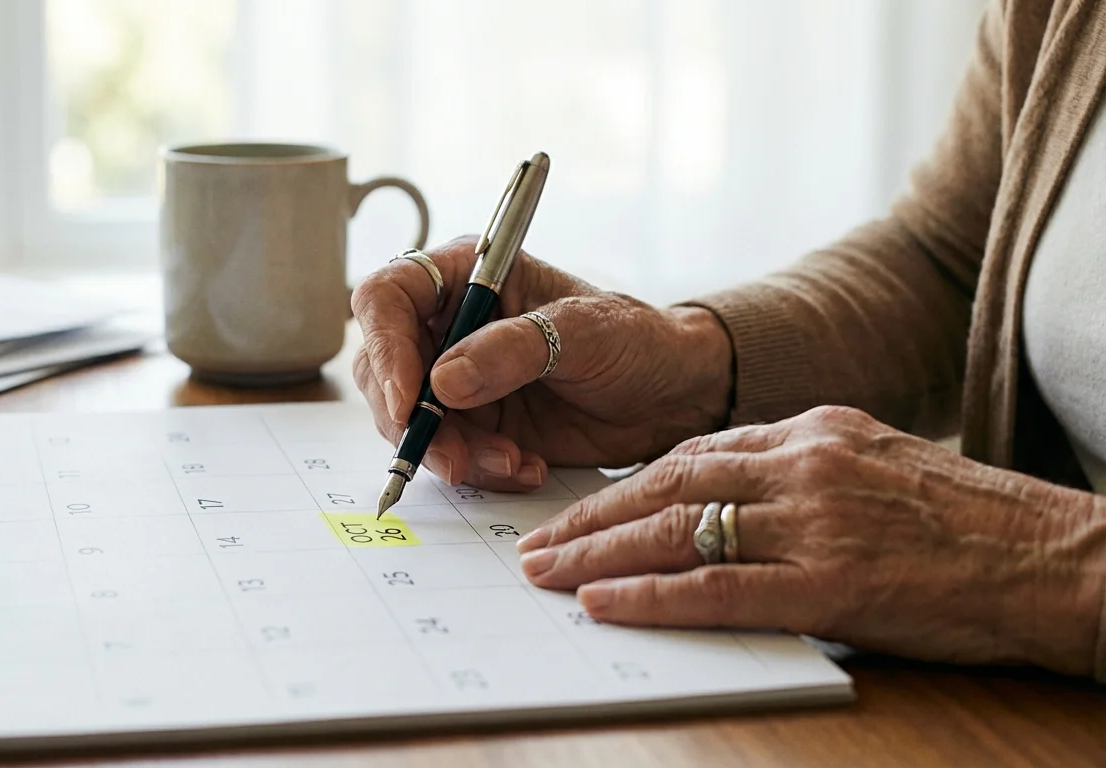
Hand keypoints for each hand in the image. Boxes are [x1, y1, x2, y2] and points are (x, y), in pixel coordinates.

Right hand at [351, 237, 733, 489]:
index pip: (387, 298)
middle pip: (383, 369)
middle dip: (413, 419)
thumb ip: (511, 351)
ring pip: (409, 421)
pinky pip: (447, 454)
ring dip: (450, 452)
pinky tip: (526, 467)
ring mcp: (457, 379)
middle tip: (453, 456)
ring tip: (511, 462)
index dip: (384, 347)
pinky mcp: (473, 426)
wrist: (671, 396)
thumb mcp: (580, 332)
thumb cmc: (634, 340)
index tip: (409, 399)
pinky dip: (478, 470)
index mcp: (465, 275)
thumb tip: (441, 383)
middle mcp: (449, 324)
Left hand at [516, 405, 1105, 676]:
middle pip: (667, 485)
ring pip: (679, 531)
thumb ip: (799, 471)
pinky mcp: (832, 584)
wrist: (1055, 558)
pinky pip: (721, 589)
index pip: (690, 453)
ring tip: (547, 574)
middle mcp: (803, 464)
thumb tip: (725, 497)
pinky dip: (654, 597)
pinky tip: (606, 605)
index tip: (577, 507)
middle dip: (590, 517)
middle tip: (534, 544)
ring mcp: (815, 522)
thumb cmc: (969, 520)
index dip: (623, 485)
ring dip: (600, 555)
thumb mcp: (876, 463)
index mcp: (811, 430)